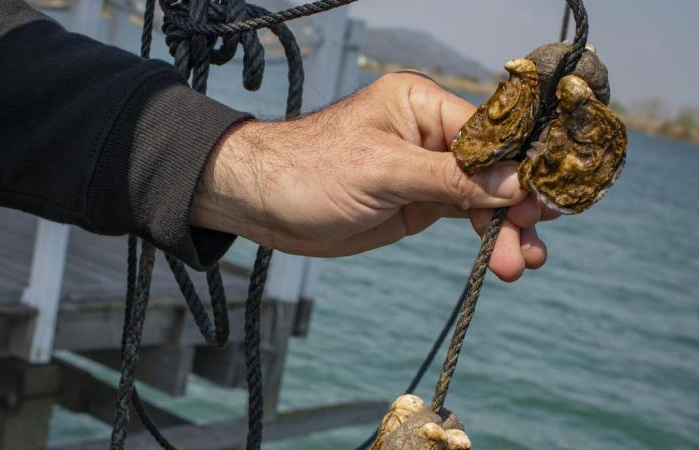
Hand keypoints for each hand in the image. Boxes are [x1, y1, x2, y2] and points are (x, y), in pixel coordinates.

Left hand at [192, 72, 555, 280]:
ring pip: (483, 195)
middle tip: (530, 245)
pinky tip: (503, 255)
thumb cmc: (308, 172)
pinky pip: (462, 213)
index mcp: (422, 105)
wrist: (261, 203)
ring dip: (506, 228)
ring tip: (520, 264)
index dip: (522, 166)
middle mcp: (430, 133)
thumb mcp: (383, 172)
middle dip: (515, 206)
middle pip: (494, 167)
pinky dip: (484, 233)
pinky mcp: (416, 201)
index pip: (491, 133)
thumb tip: (515, 183)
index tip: (549, 200)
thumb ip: (450, 178)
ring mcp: (426, 170)